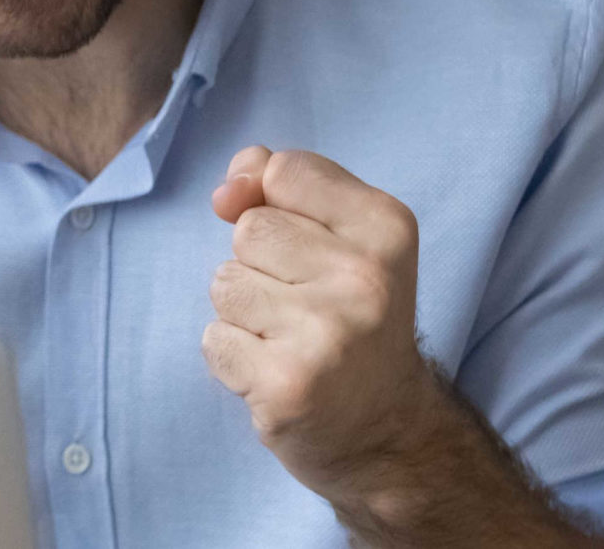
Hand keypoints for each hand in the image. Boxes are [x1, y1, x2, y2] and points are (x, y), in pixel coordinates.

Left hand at [204, 147, 603, 546]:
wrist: (389, 434)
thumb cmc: (353, 321)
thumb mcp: (343, 237)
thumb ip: (282, 187)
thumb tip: (228, 188)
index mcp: (387, 226)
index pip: (284, 170)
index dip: (272, 202)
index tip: (306, 248)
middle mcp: (365, 277)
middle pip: (249, 229)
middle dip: (259, 266)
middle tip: (306, 308)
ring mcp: (327, 333)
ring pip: (225, 283)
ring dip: (243, 315)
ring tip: (290, 341)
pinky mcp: (288, 385)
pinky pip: (214, 340)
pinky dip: (234, 360)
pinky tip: (277, 374)